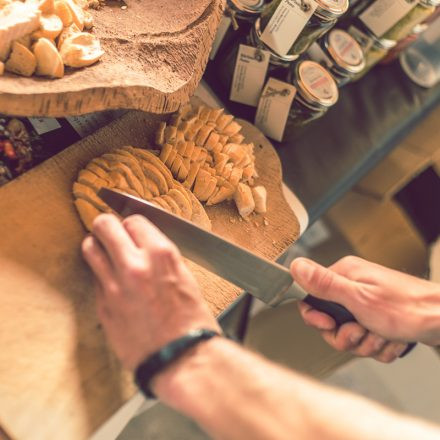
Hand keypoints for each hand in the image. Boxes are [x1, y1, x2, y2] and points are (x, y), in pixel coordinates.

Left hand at [82, 213, 219, 370]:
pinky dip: (100, 273)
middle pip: (105, 224)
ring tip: (104, 252)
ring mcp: (115, 286)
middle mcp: (135, 265)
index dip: (132, 224)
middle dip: (107, 225)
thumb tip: (144, 242)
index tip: (131, 230)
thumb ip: (161, 256)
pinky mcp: (103, 305)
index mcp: (161, 255)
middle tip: (110, 231)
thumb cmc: (190, 321)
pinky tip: (111, 280)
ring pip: (89, 247)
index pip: (134, 220)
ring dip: (96, 245)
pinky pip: (93, 277)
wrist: (182, 358)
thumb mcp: (185, 277)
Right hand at [291, 256, 439, 361]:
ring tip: (383, 333)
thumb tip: (295, 266)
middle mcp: (353, 287)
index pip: (311, 297)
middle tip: (363, 331)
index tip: (328, 325)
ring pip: (350, 335)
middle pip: (330, 323)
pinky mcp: (377, 319)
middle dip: (348, 336)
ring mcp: (366, 304)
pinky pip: (367, 341)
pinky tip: (393, 337)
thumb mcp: (358, 297)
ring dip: (368, 342)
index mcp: (344, 275)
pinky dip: (380, 345)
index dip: (316, 318)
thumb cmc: (408, 307)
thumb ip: (324, 284)